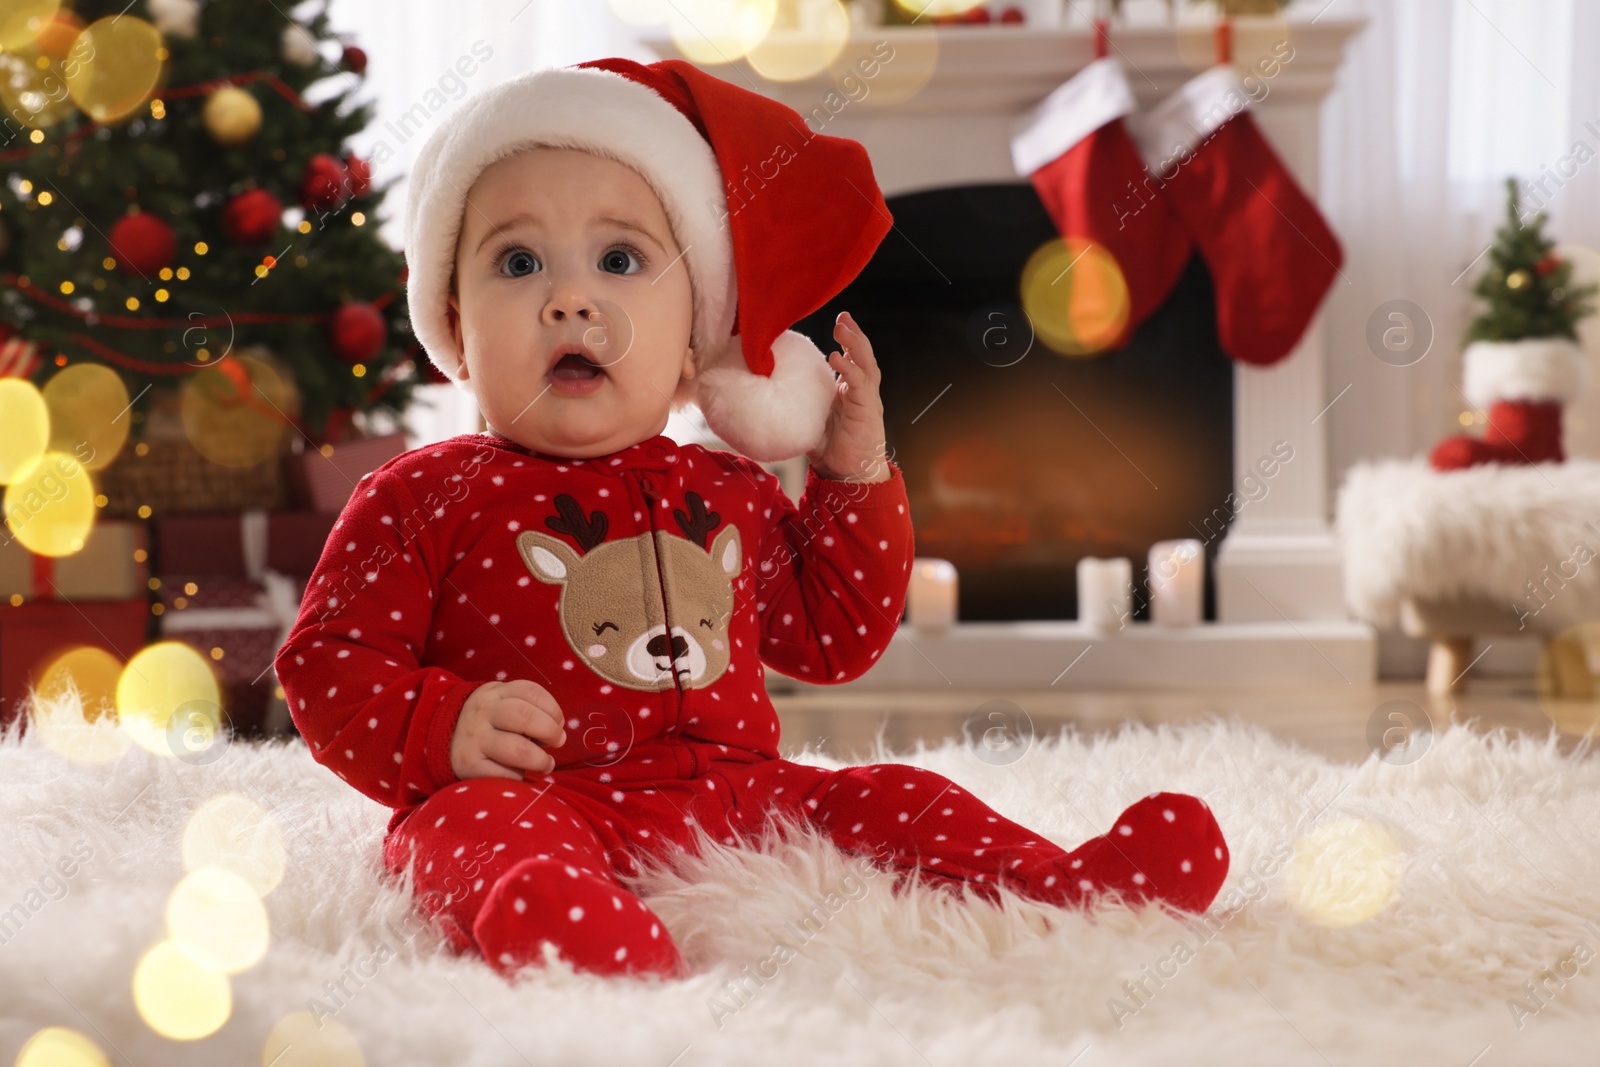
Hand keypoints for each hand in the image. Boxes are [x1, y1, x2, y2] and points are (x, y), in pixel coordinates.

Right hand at [450, 679, 565, 780]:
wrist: (439, 740)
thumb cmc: (486, 723)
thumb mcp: (500, 704)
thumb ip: (528, 710)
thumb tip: (559, 732)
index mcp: (494, 693)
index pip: (531, 691)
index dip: (553, 708)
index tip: (559, 722)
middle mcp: (482, 712)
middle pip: (524, 717)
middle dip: (550, 731)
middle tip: (557, 742)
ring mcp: (474, 739)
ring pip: (517, 749)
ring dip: (540, 759)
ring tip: (546, 764)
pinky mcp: (468, 766)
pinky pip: (504, 773)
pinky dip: (519, 776)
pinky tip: (521, 774)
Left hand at [805, 311, 889, 483]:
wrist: (848, 475)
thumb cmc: (830, 450)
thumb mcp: (808, 420)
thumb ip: (795, 404)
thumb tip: (764, 392)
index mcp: (849, 391)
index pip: (851, 358)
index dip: (846, 340)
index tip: (838, 322)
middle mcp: (861, 391)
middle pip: (862, 355)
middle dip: (854, 334)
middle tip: (843, 316)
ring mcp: (867, 400)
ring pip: (866, 364)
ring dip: (856, 343)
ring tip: (843, 327)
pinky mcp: (868, 411)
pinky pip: (860, 385)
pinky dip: (850, 369)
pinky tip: (837, 357)